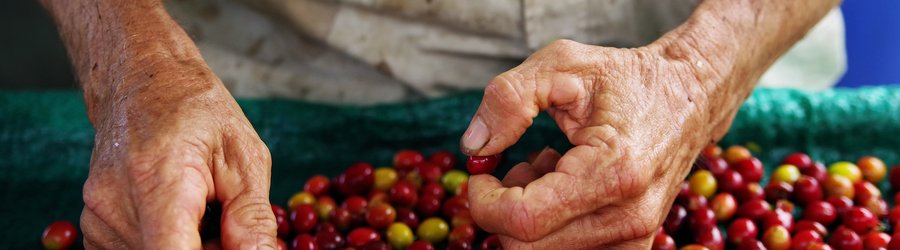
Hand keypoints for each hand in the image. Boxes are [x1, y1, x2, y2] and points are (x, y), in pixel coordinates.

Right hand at [79, 64, 277, 248]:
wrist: (143, 82)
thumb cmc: (197, 112)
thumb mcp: (244, 156)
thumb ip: (251, 217)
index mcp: (156, 182)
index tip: (231, 245)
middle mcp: (115, 206)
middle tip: (229, 225)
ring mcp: (98, 220)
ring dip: (191, 248)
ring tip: (205, 212)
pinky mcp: (94, 229)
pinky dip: (169, 245)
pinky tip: (183, 218)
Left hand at [462, 39, 722, 248]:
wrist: (691, 97)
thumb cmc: (626, 80)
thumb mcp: (561, 65)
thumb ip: (509, 100)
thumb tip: (475, 147)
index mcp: (613, 171)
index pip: (523, 220)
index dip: (484, 201)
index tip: (481, 173)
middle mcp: (629, 217)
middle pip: (526, 247)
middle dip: (504, 209)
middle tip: (520, 167)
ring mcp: (635, 240)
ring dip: (528, 220)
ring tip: (549, 172)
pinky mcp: (634, 248)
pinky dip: (551, 229)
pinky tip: (563, 190)